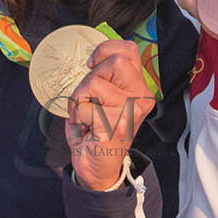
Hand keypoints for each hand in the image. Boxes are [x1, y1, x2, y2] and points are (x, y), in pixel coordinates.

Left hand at [65, 39, 154, 190]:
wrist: (97, 167)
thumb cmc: (96, 130)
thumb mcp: (103, 97)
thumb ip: (104, 76)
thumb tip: (92, 58)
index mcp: (138, 88)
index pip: (128, 50)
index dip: (104, 50)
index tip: (92, 65)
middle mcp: (140, 98)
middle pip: (115, 62)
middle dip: (91, 77)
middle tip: (88, 98)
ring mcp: (130, 113)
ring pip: (94, 83)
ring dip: (80, 99)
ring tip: (86, 116)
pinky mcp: (116, 127)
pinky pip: (84, 108)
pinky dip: (77, 117)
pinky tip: (86, 128)